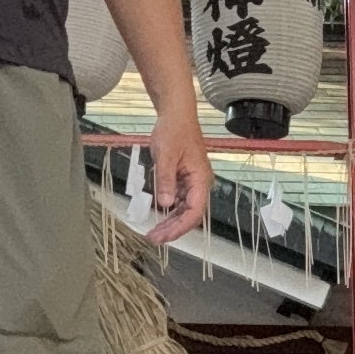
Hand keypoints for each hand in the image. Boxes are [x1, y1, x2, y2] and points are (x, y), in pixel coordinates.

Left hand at [144, 102, 211, 242]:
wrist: (176, 115)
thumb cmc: (174, 130)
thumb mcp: (166, 155)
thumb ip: (165, 180)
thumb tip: (165, 204)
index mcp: (200, 178)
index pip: (195, 211)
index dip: (180, 227)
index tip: (165, 236)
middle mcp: (200, 183)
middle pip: (190, 214)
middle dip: (173, 229)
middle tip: (154, 238)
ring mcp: (192, 183)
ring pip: (183, 210)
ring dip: (170, 223)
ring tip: (154, 233)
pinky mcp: (184, 180)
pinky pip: (178, 201)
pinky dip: (169, 212)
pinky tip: (158, 219)